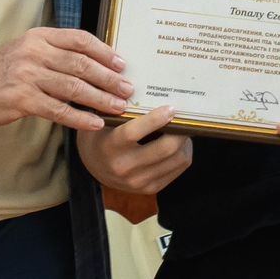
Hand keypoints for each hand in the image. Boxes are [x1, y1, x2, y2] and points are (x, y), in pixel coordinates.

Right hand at [0, 27, 131, 130]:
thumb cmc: (2, 70)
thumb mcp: (27, 49)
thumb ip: (55, 52)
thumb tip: (94, 63)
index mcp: (39, 36)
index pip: (79, 40)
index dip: (104, 51)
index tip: (121, 63)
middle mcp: (35, 52)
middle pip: (81, 64)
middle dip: (108, 78)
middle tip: (128, 88)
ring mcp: (28, 76)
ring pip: (74, 88)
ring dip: (100, 98)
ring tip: (118, 106)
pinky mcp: (22, 100)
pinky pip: (58, 110)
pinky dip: (79, 117)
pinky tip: (94, 123)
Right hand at [76, 105, 192, 193]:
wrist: (95, 166)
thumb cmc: (102, 134)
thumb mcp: (102, 119)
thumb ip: (120, 108)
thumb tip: (149, 90)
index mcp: (109, 146)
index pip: (133, 132)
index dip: (155, 119)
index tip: (170, 108)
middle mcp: (124, 167)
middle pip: (164, 148)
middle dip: (181, 130)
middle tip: (185, 117)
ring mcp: (138, 181)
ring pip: (176, 159)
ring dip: (185, 142)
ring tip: (182, 129)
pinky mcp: (150, 188)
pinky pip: (178, 169)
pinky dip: (183, 154)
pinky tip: (178, 144)